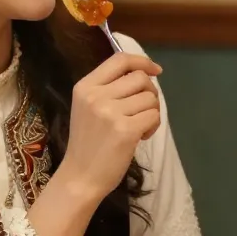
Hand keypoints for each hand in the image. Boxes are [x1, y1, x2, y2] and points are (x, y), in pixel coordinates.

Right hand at [61, 52, 163, 199]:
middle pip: (140, 78)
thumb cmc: (88, 142)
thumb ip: (110, 88)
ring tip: (138, 127)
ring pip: (150, 98)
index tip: (156, 70)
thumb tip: (145, 73)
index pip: (120, 59)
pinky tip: (140, 137)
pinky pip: (154, 116)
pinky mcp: (126, 130)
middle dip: (150, 93)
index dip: (142, 61)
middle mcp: (96, 96)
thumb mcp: (89, 107)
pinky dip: (153, 126)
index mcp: (85, 87)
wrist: (80, 176)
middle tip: (142, 111)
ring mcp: (110, 113)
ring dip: (152, 112)